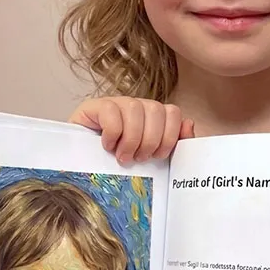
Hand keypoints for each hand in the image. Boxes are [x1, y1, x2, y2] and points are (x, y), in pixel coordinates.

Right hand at [69, 97, 194, 163]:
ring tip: (123, 156)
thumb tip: (188, 124)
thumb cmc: (117, 164)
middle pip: (156, 109)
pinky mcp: (95, 106)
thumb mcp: (149, 159)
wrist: (80, 166)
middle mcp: (136, 106)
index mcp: (152, 117)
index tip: (158, 157)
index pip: (173, 112)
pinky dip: (113, 132)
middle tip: (138, 159)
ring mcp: (116, 103)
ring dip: (131, 138)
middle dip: (150, 140)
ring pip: (135, 108)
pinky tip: (107, 146)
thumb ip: (174, 144)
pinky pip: (111, 111)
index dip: (170, 136)